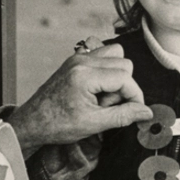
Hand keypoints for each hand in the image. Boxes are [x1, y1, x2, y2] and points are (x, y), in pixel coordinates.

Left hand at [8, 42, 152, 157]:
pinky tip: (96, 90)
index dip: (134, 96)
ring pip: (115, 55)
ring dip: (117, 76)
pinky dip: (106, 71)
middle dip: (124, 86)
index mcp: (85, 75)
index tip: (134, 112)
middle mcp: (82, 61)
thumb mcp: (93, 124)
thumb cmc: (58, 125)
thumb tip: (147, 113)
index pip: (125, 77)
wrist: (33, 122)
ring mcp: (78, 58)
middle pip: (123, 63)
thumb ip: (123, 116)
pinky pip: (102, 56)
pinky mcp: (75, 60)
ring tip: (102, 98)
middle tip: (108, 107)